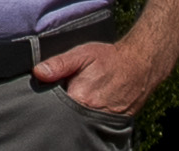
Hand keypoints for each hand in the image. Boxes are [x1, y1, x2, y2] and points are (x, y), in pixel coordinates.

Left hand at [30, 37, 165, 116]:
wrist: (140, 66)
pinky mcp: (110, 123)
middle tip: (62, 93)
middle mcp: (90, 114)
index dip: (48, 100)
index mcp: (80, 98)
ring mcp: (101, 121)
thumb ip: (59, 64)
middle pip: (65, 116)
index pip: (54, 107)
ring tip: (76, 97)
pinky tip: (86, 105)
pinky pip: (91, 123)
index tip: (47, 92)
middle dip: (61, 107)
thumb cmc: (109, 58)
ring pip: (78, 121)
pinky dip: (85, 117)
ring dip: (73, 112)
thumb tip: (38, 72)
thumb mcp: (82, 55)